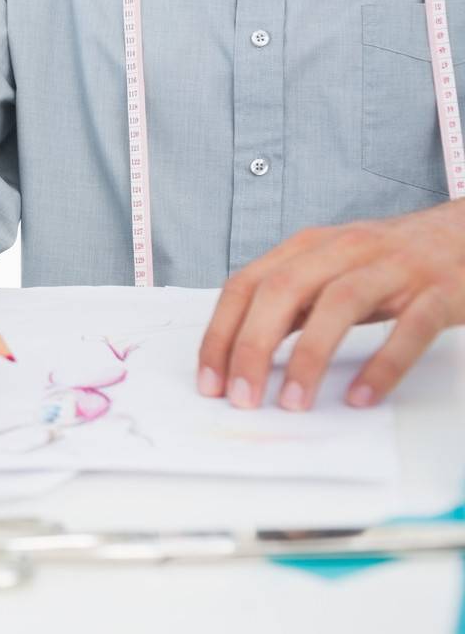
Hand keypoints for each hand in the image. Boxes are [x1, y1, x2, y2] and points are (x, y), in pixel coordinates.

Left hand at [197, 200, 464, 410]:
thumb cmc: (388, 260)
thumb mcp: (327, 270)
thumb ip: (289, 303)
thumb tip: (239, 349)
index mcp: (307, 246)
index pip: (245, 286)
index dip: (221, 334)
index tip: (209, 381)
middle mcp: (343, 249)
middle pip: (282, 291)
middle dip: (253, 347)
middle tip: (242, 398)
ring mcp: (393, 268)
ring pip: (339, 304)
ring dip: (310, 356)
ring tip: (293, 402)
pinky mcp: (439, 290)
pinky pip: (409, 327)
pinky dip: (383, 364)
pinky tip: (362, 397)